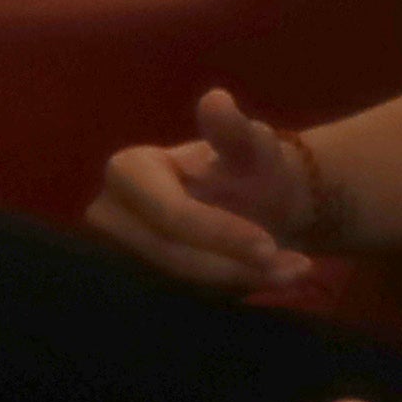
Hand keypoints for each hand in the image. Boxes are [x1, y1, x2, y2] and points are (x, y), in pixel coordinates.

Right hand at [89, 90, 334, 295]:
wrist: (248, 204)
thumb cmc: (244, 168)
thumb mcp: (248, 144)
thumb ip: (233, 129)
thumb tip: (217, 102)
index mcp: (127, 171)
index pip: (172, 214)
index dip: (221, 233)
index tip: (271, 246)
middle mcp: (108, 215)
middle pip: (172, 255)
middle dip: (235, 264)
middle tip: (293, 266)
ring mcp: (113, 253)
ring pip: (177, 283)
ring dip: (238, 281)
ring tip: (291, 271)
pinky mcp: (131, 284)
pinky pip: (178, 299)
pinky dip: (228, 293)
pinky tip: (270, 281)